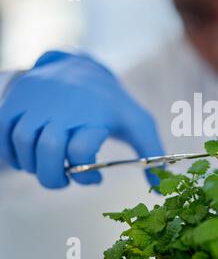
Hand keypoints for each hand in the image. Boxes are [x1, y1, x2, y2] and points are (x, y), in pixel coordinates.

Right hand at [0, 51, 163, 187]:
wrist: (80, 68)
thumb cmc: (111, 105)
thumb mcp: (138, 123)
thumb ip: (152, 153)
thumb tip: (160, 189)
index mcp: (97, 114)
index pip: (82, 150)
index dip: (87, 175)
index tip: (97, 179)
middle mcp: (65, 106)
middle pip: (48, 149)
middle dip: (53, 176)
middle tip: (63, 180)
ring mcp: (37, 101)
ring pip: (22, 142)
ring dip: (32, 166)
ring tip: (47, 167)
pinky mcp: (16, 99)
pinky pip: (1, 132)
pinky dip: (9, 152)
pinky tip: (27, 157)